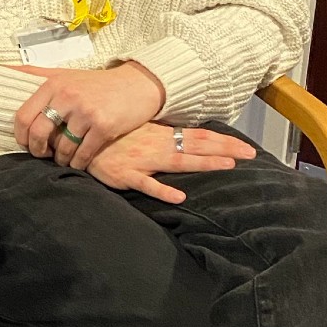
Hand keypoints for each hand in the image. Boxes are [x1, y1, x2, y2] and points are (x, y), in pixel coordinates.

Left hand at [12, 61, 165, 169]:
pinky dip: (77, 162)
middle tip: (42, 154)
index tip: (25, 142)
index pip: (23, 115)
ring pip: (62, 147)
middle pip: (38, 132)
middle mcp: (67, 97)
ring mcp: (86, 112)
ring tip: (62, 158)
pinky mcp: (104, 127)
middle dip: (36, 150)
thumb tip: (3, 67)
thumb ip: (33, 73)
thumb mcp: (62, 74)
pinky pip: (83, 154)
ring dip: (59, 159)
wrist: (135, 86)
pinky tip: (78, 161)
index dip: (20, 135)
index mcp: (53, 84)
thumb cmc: (95, 83)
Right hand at [86, 123, 256, 202]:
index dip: (222, 141)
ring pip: (177, 162)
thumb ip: (159, 134)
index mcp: (158, 134)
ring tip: (227, 165)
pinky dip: (162, 190)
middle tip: (251, 154)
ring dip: (202, 163)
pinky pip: (146, 184)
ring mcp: (141, 160)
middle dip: (224, 149)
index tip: (246, 147)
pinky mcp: (125, 176)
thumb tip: (184, 136)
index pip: (197, 136)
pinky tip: (179, 196)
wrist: (76, 139)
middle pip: (195, 146)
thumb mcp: (135, 129)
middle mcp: (154, 145)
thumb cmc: (107, 136)